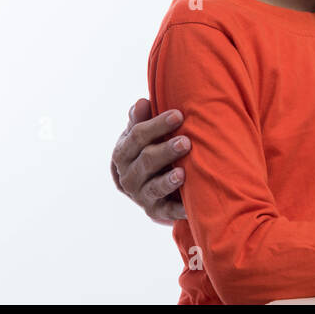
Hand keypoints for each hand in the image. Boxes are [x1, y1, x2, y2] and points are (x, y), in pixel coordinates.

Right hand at [110, 98, 189, 223]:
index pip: (137, 137)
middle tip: (186, 142)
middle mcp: (129, 176)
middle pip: (146, 161)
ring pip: (154, 187)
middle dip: (166, 151)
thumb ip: (140, 119)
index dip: (157, 125)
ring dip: (169, 180)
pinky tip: (191, 206)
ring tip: (183, 173)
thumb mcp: (141, 134)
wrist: (146, 185)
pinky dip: (179, 209)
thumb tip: (141, 102)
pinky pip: (168, 211)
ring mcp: (141, 195)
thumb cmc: (148, 149)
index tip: (178, 115)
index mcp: (123, 153)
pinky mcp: (156, 211)